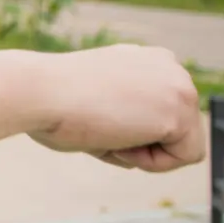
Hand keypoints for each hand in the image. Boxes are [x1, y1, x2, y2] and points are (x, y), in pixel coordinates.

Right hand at [27, 44, 204, 170]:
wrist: (39, 92)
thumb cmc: (52, 101)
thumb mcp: (97, 100)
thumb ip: (125, 114)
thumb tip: (137, 148)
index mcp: (147, 59)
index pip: (162, 110)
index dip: (132, 130)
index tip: (98, 118)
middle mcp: (169, 65)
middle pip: (178, 128)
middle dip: (143, 142)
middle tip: (101, 128)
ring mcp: (179, 86)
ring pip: (183, 144)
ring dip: (146, 152)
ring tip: (109, 133)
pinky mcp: (181, 113)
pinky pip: (184, 157)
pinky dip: (153, 163)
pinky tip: (120, 140)